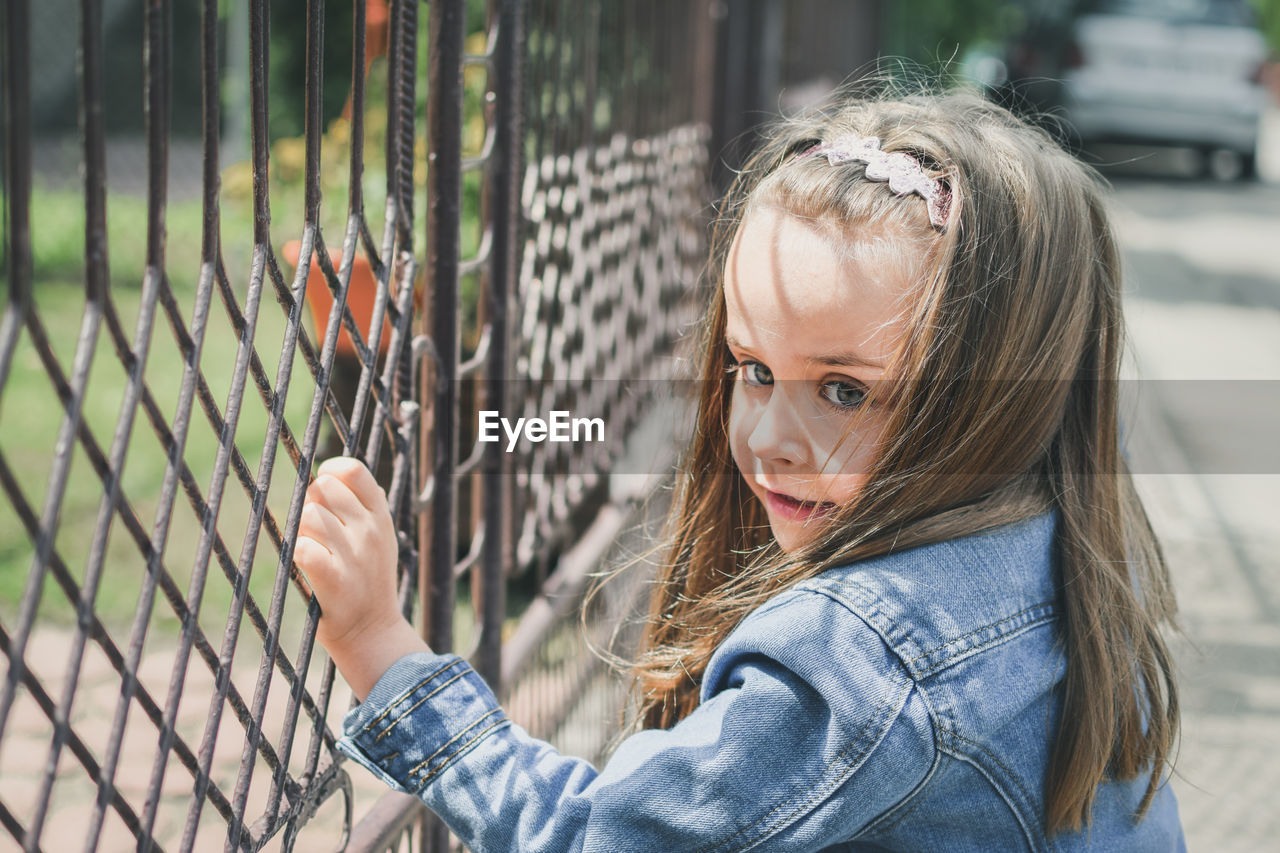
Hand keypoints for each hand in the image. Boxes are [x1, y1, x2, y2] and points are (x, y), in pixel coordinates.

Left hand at [296, 456, 427, 698]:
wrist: (372, 632)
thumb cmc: (368, 581)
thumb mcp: (379, 539)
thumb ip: (364, 506)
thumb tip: (336, 474)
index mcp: (381, 517)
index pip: (353, 470)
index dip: (329, 471)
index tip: (323, 486)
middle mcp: (371, 532)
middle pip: (324, 489)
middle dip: (311, 503)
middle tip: (316, 529)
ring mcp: (355, 556)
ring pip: (310, 516)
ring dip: (302, 530)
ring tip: (313, 549)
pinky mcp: (335, 581)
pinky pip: (303, 548)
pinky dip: (298, 552)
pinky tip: (306, 565)